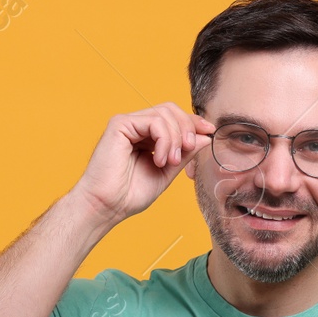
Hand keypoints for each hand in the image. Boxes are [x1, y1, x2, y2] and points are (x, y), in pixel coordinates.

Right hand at [67, 104, 215, 223]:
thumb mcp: (166, 173)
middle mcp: (136, 126)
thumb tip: (205, 137)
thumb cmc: (129, 195)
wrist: (107, 206)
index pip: (173, 118)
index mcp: (145, 136)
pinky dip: (164, 140)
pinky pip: (154, 121)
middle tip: (189, 149)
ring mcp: (127, 123)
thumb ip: (184, 154)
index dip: (193, 122)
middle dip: (187, 127)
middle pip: (171, 110)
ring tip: (171, 161)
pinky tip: (160, 159)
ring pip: (164, 113)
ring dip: (176, 138)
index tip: (209, 132)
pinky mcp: (120, 124)